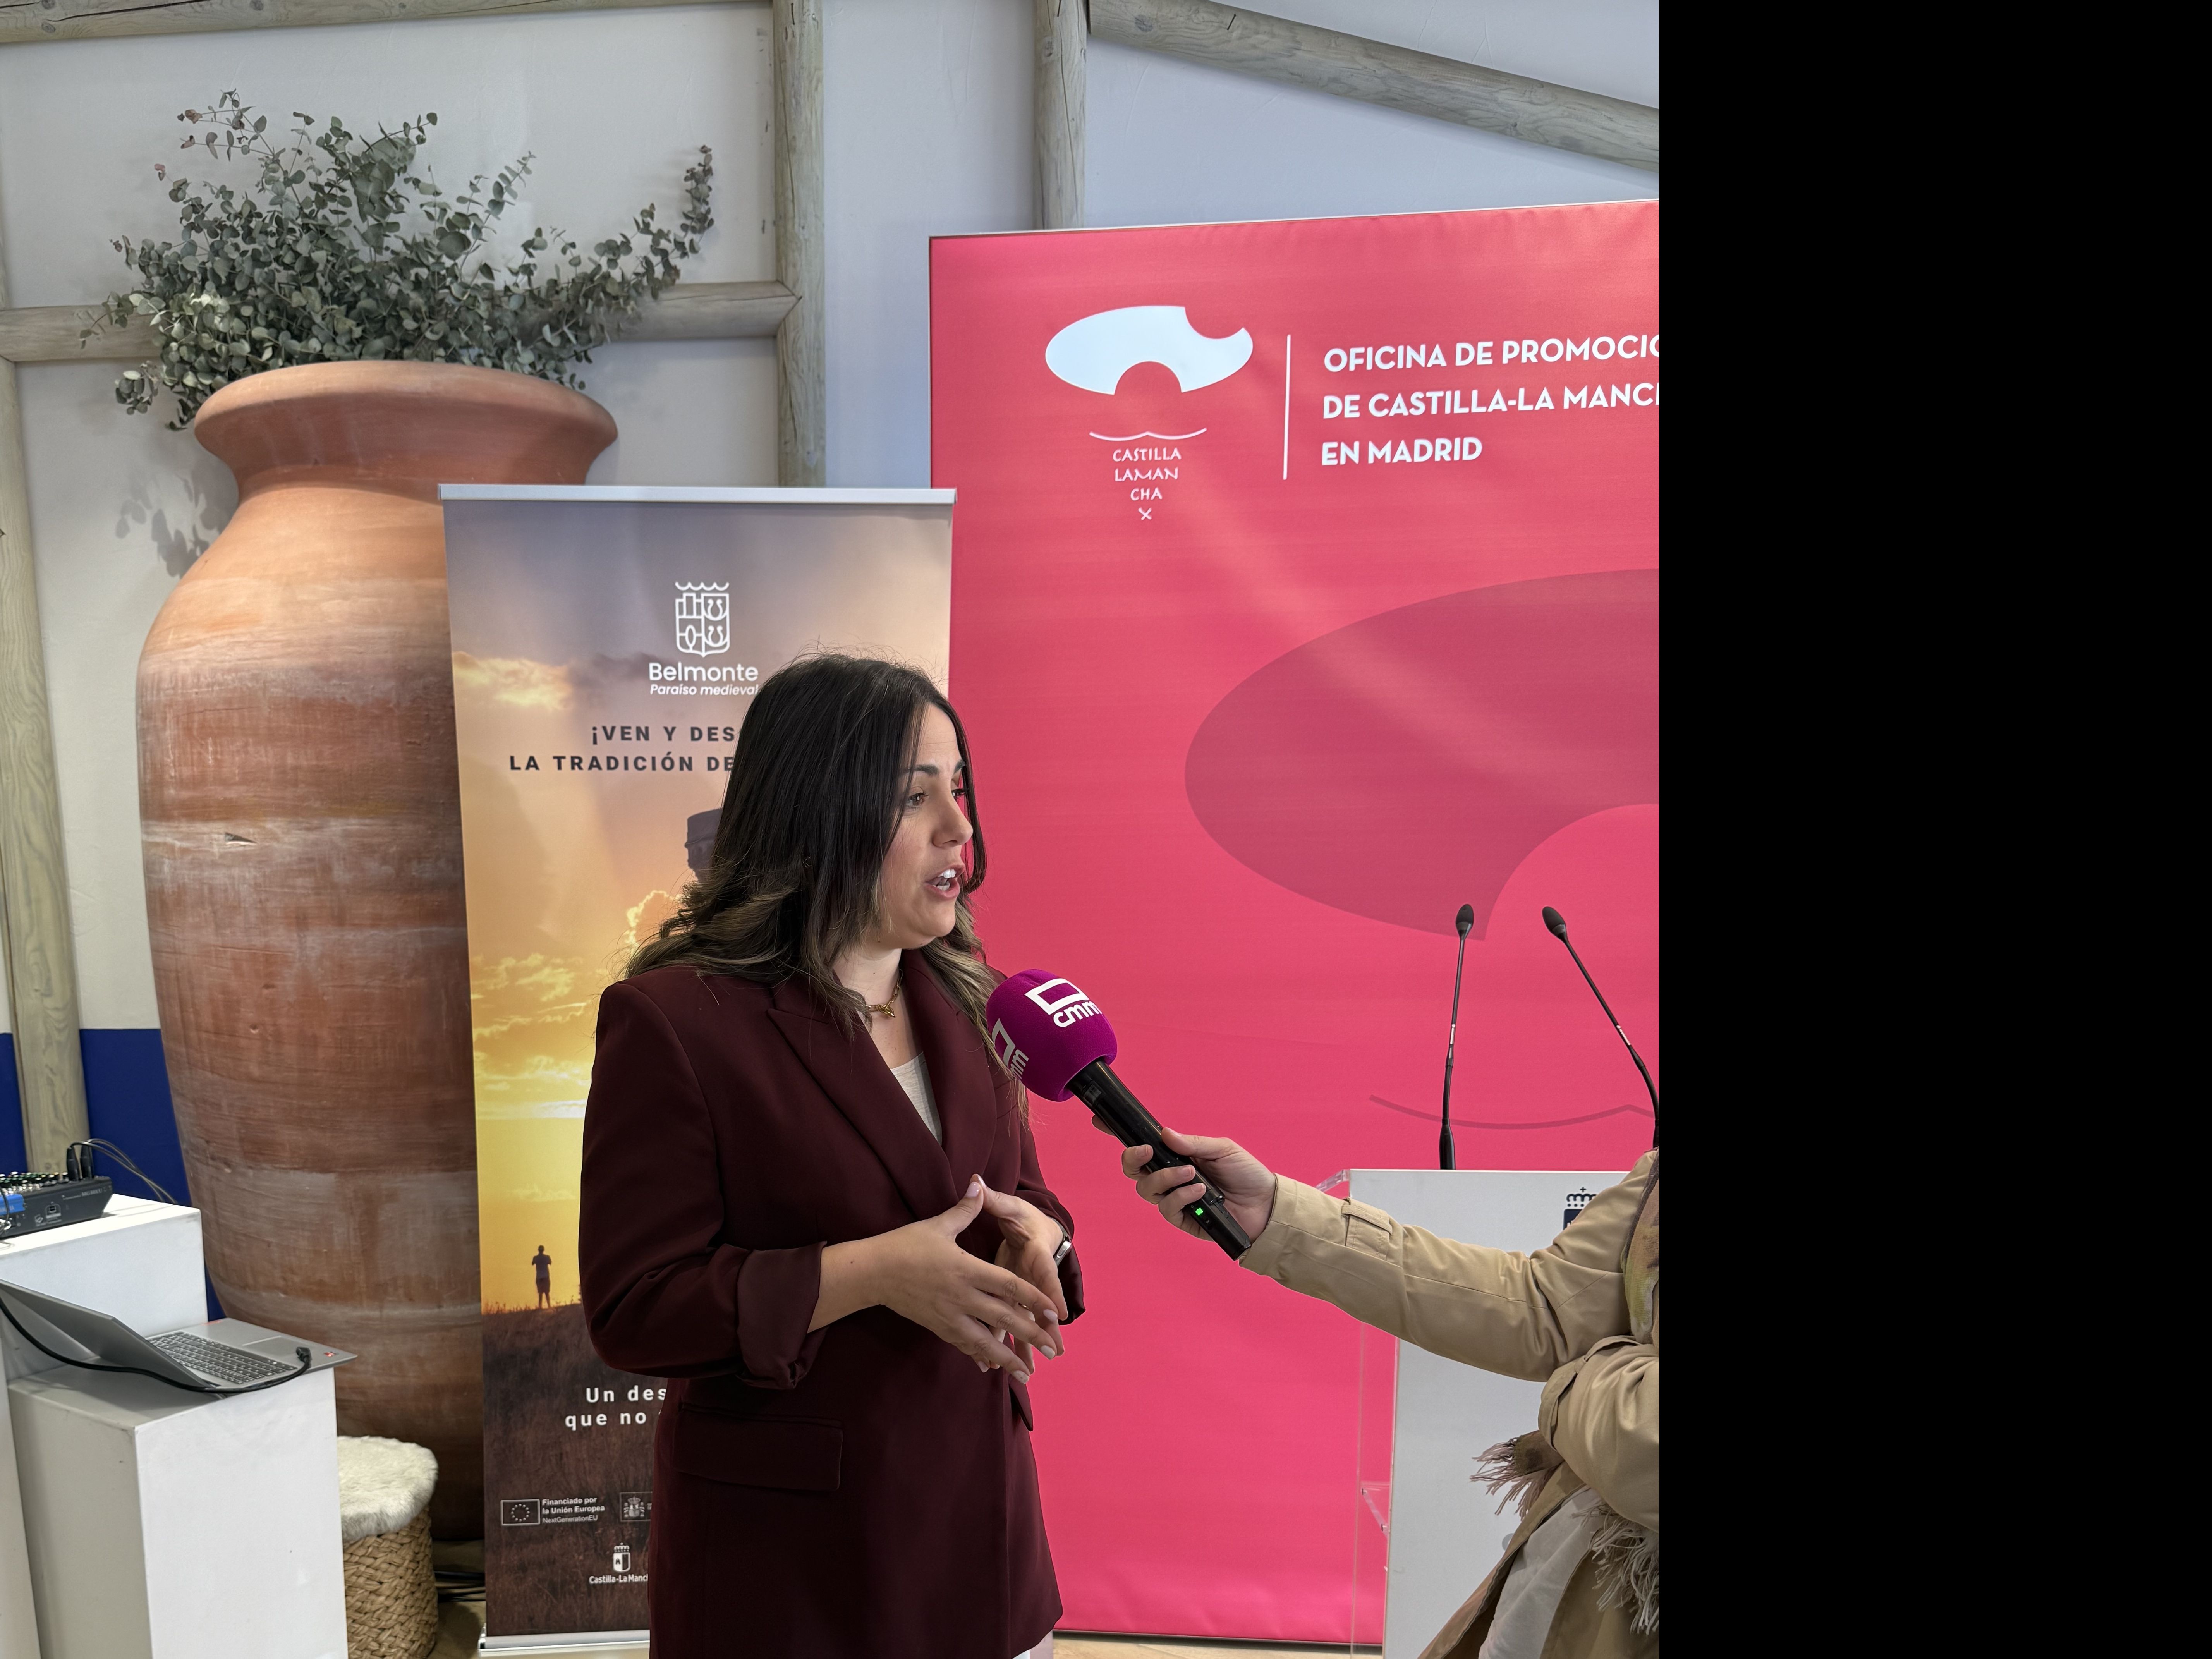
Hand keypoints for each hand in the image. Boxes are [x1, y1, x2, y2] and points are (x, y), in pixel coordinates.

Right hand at [844, 1177, 1063, 1379]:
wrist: (873, 1272)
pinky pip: (963, 1344)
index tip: (1054, 1312)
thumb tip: (978, 1183)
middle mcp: (961, 1296)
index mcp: (967, 1269)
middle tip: (1053, 1351)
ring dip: (1008, 1356)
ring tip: (1027, 1373)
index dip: (1034, 1298)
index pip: (1008, 1285)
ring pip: (984, 1340)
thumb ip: (965, 1209)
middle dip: (1031, 1334)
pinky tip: (991, 1368)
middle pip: (1003, 1318)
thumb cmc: (905, 1245)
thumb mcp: (938, 1225)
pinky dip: (979, 1356)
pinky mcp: (937, 1326)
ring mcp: (949, 1315)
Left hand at [978, 1181, 1068, 1369]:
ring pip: (1022, 1322)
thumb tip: (976, 1180)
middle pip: (1039, 1307)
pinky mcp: (1011, 1301)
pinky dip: (1001, 1344)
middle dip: (1045, 1330)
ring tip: (1026, 1370)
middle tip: (1054, 1351)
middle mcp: (1032, 1280)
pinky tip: (993, 1365)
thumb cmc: (1025, 1220)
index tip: (1059, 1312)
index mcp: (1036, 1256)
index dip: (1052, 1293)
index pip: (1046, 1275)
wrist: (1037, 1232)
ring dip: (1025, 1346)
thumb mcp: (1011, 1208)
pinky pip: (1006, 1326)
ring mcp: (1022, 1294)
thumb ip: (993, 1200)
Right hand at [1092, 1121, 1275, 1244]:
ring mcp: (1174, 1199)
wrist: (1266, 1206)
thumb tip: (1164, 1133)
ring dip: (1165, 1178)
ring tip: (1191, 1174)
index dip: (1119, 1135)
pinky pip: (1167, 1208)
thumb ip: (1192, 1143)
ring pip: (1146, 1189)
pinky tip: (1200, 1192)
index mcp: (1176, 1157)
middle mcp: (1170, 1178)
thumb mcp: (1222, 1149)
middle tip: (1147, 1150)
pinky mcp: (1182, 1219)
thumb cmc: (1246, 1174)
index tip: (1101, 1121)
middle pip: (1133, 1170)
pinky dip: (1181, 1196)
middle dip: (1132, 1159)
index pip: (1142, 1146)